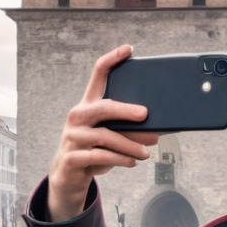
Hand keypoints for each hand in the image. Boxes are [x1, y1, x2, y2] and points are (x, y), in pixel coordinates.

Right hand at [48, 45, 158, 221]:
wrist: (68, 177)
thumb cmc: (94, 152)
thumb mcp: (110, 138)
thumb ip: (127, 130)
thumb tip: (158, 130)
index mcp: (88, 105)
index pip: (98, 75)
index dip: (112, 60)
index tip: (128, 49)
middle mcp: (78, 117)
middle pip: (103, 107)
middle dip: (126, 110)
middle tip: (146, 115)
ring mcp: (72, 137)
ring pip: (105, 137)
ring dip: (130, 144)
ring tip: (147, 153)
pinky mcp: (72, 158)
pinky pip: (99, 157)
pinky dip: (120, 159)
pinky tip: (133, 162)